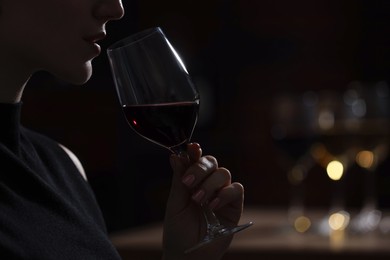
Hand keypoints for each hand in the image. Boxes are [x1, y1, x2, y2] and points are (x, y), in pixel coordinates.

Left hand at [162, 143, 243, 259]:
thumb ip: (179, 180)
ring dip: (210, 184)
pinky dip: (225, 194)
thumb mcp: (175, 204)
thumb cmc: (178, 231)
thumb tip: (175, 155)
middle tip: (189, 182)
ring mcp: (222, 194)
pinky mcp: (234, 206)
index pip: (196, 160)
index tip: (192, 147)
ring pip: (224, 173)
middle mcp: (208, 185)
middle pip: (212, 162)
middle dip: (201, 168)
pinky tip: (212, 206)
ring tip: (198, 199)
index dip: (195, 152)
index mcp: (192, 181)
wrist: (188, 255)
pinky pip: (236, 189)